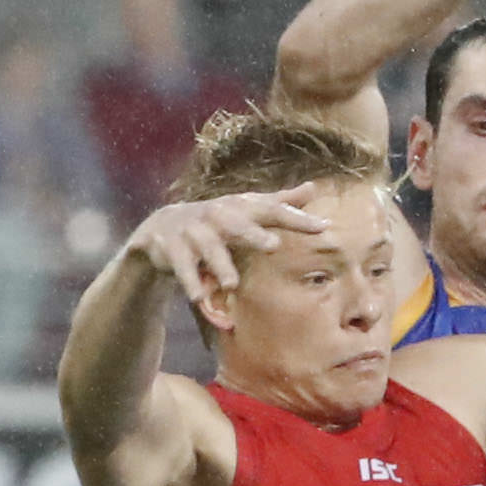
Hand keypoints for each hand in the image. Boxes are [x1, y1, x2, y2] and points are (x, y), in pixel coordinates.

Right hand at [127, 186, 326, 320]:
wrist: (162, 228)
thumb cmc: (217, 223)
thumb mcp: (247, 210)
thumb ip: (279, 202)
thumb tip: (313, 188)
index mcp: (239, 208)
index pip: (271, 210)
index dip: (295, 218)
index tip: (323, 226)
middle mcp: (216, 216)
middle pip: (236, 223)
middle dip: (252, 233)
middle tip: (273, 244)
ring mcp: (192, 231)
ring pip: (208, 248)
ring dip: (219, 264)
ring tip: (230, 283)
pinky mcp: (171, 248)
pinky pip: (182, 266)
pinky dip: (190, 281)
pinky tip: (198, 298)